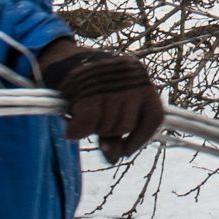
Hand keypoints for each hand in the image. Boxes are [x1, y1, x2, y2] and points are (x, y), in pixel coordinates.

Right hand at [37, 38, 166, 162]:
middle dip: (109, 131)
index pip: (155, 118)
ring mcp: (110, 84)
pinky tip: (71, 129)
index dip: (141, 139)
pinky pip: (87, 123)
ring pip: (108, 126)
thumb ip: (115, 131)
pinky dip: (78, 131)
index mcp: (142, 80)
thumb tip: (113, 159)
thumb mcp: (111, 104)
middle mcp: (132, 79)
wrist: (64, 59)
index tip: (124, 150)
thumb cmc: (91, 86)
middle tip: (94, 120)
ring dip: (93, 128)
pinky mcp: (88, 89)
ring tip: (84, 116)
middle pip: (127, 125)